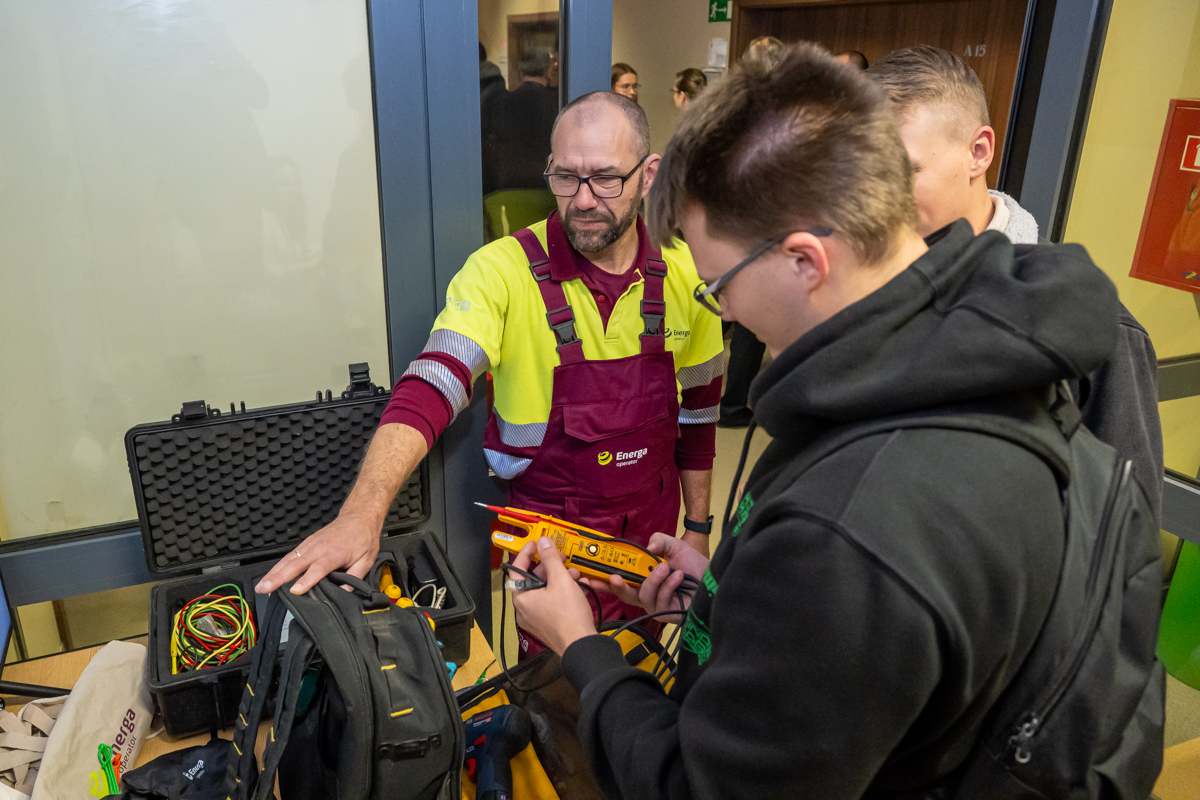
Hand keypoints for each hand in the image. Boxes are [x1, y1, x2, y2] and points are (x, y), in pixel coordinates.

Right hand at [256, 510, 380, 594]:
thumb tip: (343, 592)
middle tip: (264, 589)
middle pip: (295, 564)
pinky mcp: (306, 543)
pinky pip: (289, 555)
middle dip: (278, 577)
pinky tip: (270, 575)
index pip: (318, 569)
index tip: (295, 591)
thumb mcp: (366, 560)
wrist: (359, 516)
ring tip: (261, 585)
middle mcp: (318, 548)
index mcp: (334, 554)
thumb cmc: (363, 538)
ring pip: (288, 559)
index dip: (307, 580)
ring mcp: (310, 544)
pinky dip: (278, 566)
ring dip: (273, 572)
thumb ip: (355, 578)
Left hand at [510, 538, 597, 654]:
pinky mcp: (548, 624)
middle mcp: (525, 610)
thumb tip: (543, 542)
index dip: (526, 553)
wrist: (581, 645)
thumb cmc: (568, 615)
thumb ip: (550, 558)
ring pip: (544, 591)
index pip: (517, 569)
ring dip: (560, 579)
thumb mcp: (560, 580)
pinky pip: (552, 603)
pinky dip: (563, 593)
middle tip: (560, 558)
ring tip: (575, 574)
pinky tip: (579, 587)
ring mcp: (536, 619)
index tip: (536, 544)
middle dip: (549, 567)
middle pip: (533, 580)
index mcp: (521, 598)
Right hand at [583, 532, 708, 621]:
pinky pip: (660, 600)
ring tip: (666, 567)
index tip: (587, 577)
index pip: (618, 581)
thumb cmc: (694, 565)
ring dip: (653, 580)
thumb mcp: (674, 546)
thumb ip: (660, 541)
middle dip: (616, 586)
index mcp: (643, 578)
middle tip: (614, 577)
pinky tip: (679, 576)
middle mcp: (646, 593)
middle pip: (623, 594)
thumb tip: (649, 546)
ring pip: (643, 595)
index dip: (602, 580)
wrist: (714, 579)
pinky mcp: (667, 615)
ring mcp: (656, 606)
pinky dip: (669, 586)